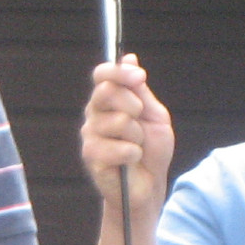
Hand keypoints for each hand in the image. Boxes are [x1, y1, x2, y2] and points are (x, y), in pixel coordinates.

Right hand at [80, 55, 172, 213]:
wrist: (149, 185)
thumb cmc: (151, 150)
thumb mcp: (154, 114)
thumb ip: (140, 90)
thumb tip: (129, 58)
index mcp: (107, 100)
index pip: (102, 75)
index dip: (120, 72)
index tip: (140, 77)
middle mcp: (94, 114)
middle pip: (107, 92)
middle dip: (134, 106)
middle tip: (140, 123)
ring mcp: (90, 135)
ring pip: (119, 121)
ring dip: (137, 137)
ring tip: (136, 147)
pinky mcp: (91, 157)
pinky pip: (120, 147)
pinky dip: (134, 154)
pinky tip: (131, 161)